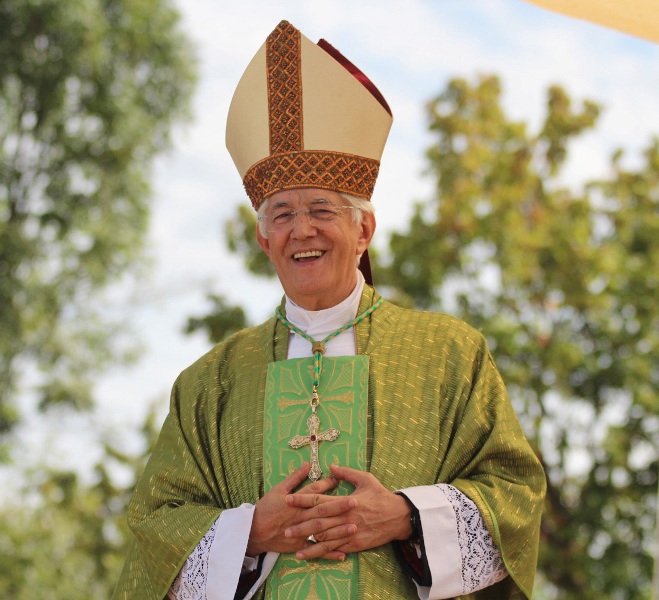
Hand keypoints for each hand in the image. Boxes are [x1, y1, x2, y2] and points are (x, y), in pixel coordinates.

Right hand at [247, 462, 354, 560]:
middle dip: (339, 506)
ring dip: (338, 529)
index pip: (314, 492)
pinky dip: (329, 553)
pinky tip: (343, 554)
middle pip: (322, 511)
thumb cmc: (266, 508)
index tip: (339, 480)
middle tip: (355, 502)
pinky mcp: (299, 546)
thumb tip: (307, 464)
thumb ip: (294, 477)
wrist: (253, 531)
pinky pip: (316, 550)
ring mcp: (300, 532)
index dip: (327, 485)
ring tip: (354, 527)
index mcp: (295, 502)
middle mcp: (300, 516)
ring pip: (321, 531)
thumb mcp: (278, 489)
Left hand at [285, 464, 412, 560]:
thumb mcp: (365, 479)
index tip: (288, 499)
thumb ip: (347, 473)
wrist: (398, 516)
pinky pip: (337, 549)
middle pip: (318, 523)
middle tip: (285, 529)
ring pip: (326, 539)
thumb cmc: (380, 495)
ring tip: (295, 545)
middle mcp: (345, 518)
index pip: (319, 500)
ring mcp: (350, 532)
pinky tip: (313, 554)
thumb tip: (331, 466)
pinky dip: (324, 552)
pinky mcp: (355, 544)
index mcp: (345, 501)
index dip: (303, 500)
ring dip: (310, 542)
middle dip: (301, 526)